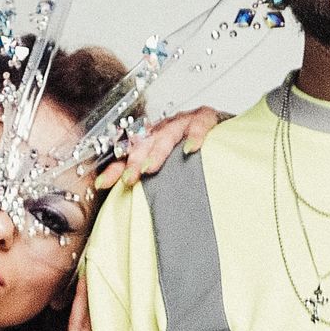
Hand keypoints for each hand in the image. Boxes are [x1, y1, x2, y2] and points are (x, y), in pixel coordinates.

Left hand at [97, 107, 227, 189]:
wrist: (227, 132)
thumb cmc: (197, 155)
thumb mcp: (172, 171)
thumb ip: (154, 185)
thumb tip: (132, 212)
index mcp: (151, 141)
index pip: (128, 153)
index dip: (115, 167)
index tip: (102, 184)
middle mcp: (164, 129)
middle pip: (143, 143)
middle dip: (134, 162)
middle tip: (128, 179)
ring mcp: (184, 122)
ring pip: (166, 134)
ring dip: (157, 151)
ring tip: (150, 168)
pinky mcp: (206, 118)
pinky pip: (199, 124)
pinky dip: (195, 135)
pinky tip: (191, 148)